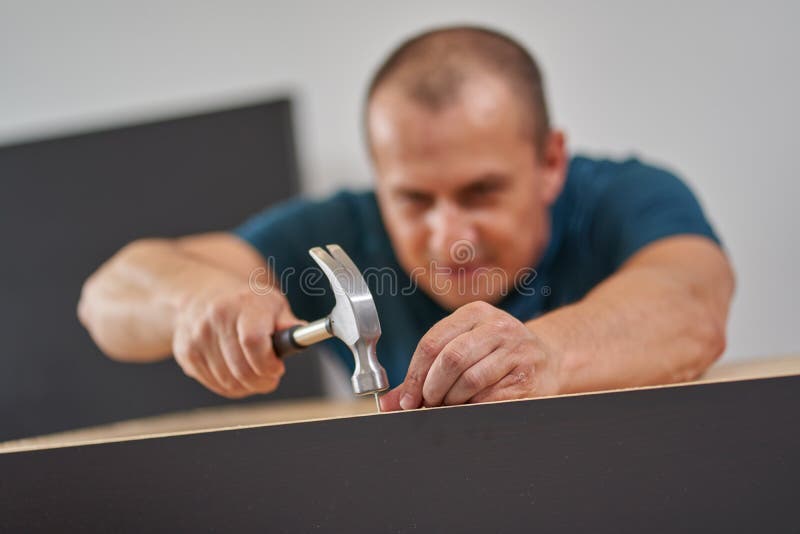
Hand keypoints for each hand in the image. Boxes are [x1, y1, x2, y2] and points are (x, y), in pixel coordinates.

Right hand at [172, 284, 301, 397]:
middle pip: (242, 369)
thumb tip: (304, 335)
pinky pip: (214, 384)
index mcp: (243, 304)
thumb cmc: (245, 301)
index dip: (268, 363)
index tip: (277, 368)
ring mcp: (197, 337)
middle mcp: (216, 319)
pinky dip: (231, 387)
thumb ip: (288, 323)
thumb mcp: (272, 303)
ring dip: (248, 386)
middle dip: (262, 381)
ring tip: (256, 375)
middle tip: (271, 378)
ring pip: (228, 382)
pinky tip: (238, 374)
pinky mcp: (186, 353)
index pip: (253, 342)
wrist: (201, 293)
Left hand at [380, 301, 560, 410]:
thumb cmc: (496, 354)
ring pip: (471, 380)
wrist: (548, 357)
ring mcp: (517, 349)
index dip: (415, 375)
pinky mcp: (529, 375)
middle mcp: (497, 326)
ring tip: (450, 406)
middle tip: (429, 404)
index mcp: (475, 313)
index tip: (407, 400)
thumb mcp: (463, 348)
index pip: (432, 343)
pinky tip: (471, 409)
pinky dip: (474, 409)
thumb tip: (389, 403)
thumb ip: (425, 373)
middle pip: (451, 359)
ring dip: (453, 401)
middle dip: (433, 389)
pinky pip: (492, 397)